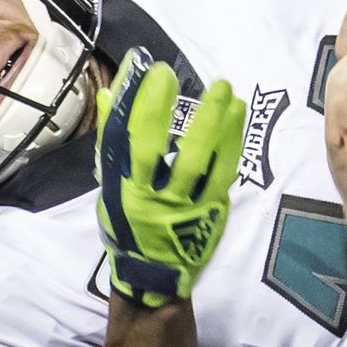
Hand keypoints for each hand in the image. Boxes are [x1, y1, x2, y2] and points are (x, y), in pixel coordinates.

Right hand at [95, 49, 246, 305]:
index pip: (124, 140)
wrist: (153, 275)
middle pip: (155, 149)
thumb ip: (112, 140)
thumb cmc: (128, 223)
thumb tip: (111, 92)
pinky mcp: (210, 211)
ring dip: (214, 123)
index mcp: (121, 188)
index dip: (138, 105)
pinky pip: (223, 173)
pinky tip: (236, 118)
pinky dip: (231, 142)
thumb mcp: (110, 185)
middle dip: (168, 109)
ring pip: (199, 161)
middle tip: (180, 76)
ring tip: (227, 92)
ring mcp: (182, 207)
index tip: (154, 71)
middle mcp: (149, 198)